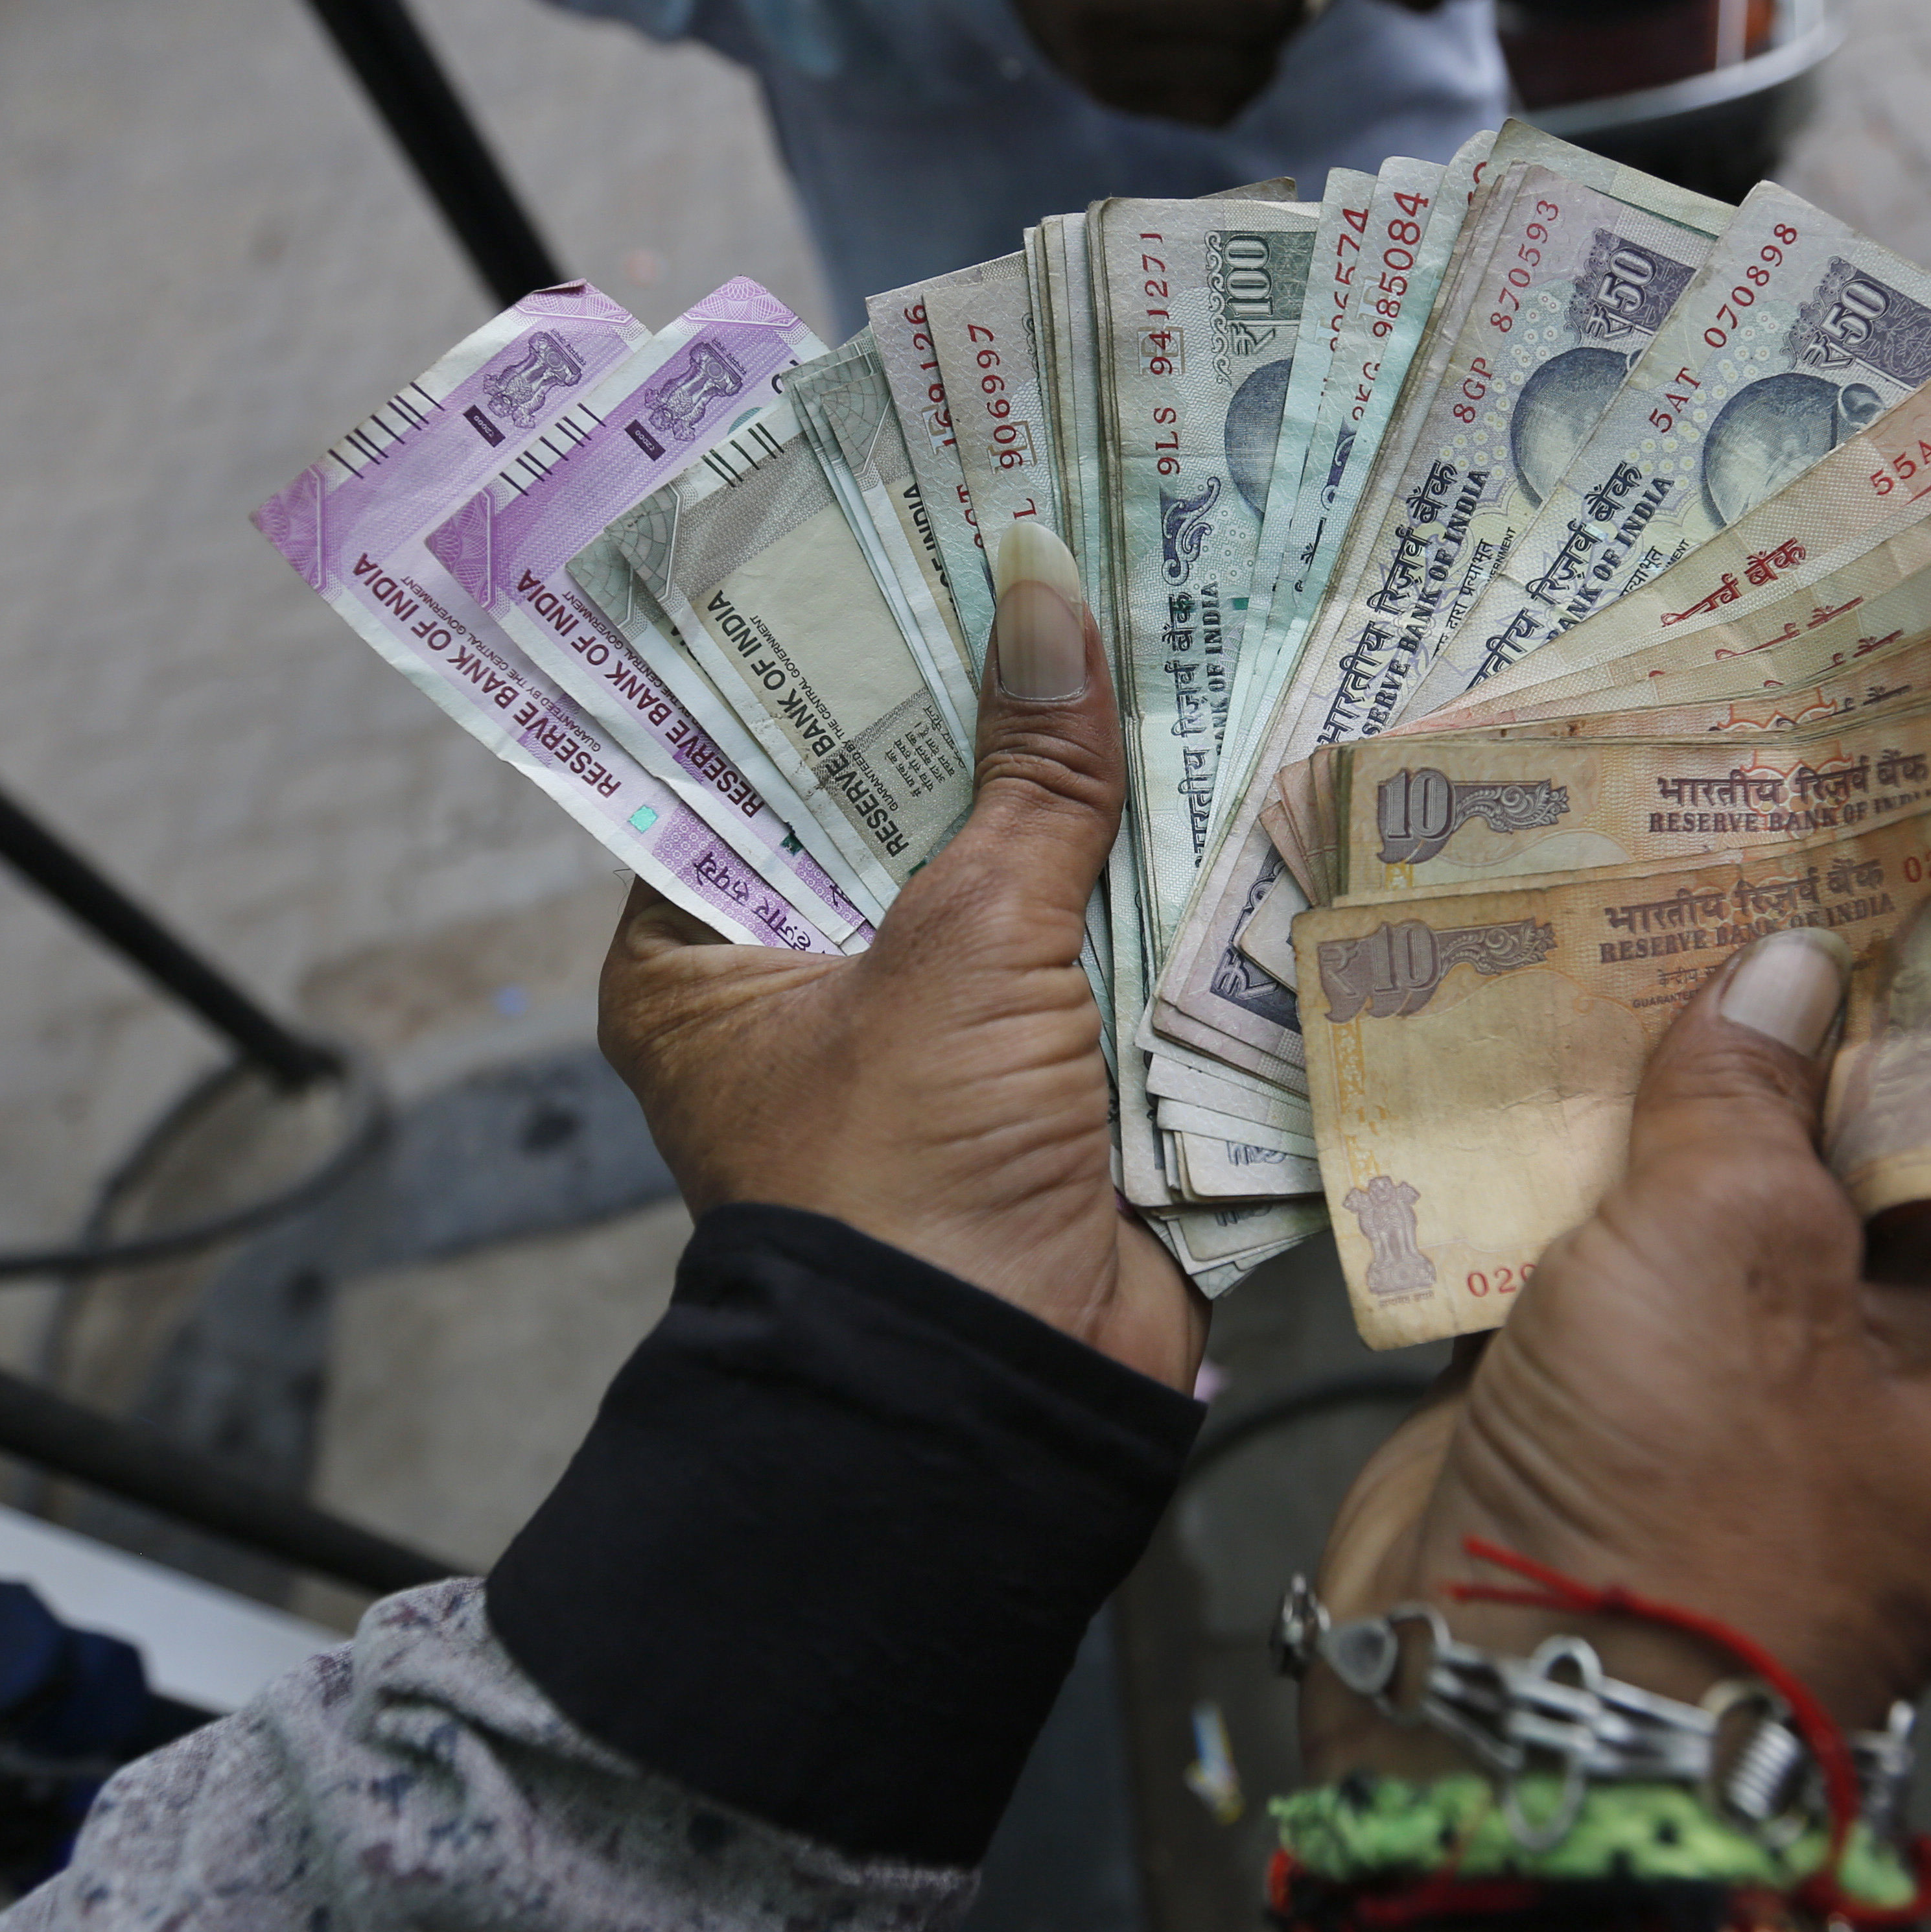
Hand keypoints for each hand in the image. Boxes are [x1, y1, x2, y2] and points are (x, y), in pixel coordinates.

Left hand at [597, 524, 1206, 1390]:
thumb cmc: (909, 1174)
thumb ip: (1027, 776)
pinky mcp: (1043, 1094)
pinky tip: (1224, 775)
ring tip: (1165, 631)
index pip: (755, 763)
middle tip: (1064, 560)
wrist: (996, 1395)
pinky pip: (1094, 966)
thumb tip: (1049, 586)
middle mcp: (806, 996)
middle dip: (993, 716)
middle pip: (902, 814)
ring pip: (1014, 884)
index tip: (912, 536)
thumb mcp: (965, 944)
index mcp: (706, 959)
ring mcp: (933, 1047)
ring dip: (1089, 800)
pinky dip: (1151, 898)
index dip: (840, 656)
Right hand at [1303, 926, 1930, 1775]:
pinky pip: (1657, 1216)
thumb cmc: (1683, 1497)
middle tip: (1851, 809)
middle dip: (1889, 986)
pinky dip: (1623, 1125)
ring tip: (1703, 864)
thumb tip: (1787, 965)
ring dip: (1737, 1044)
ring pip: (1787, 1161)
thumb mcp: (1736, 1246)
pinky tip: (1581, 990)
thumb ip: (1756, 1081)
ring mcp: (1794, 1360)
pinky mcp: (1655, 1368)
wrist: (1498, 1708)